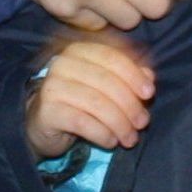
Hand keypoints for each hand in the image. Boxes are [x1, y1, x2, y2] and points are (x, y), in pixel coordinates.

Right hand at [25, 33, 155, 161]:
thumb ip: (126, 77)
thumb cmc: (79, 101)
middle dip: (130, 104)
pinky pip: (83, 122)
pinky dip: (103, 133)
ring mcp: (52, 86)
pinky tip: (111, 142)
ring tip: (130, 138)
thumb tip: (148, 77)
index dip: (133, 75)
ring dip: (120, 123)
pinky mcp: (47, 110)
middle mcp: (63, 63)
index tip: (149, 93)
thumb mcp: (105, 86)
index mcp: (79, 50)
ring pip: (97, 103)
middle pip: (106, 81)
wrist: (43, 123)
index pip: (111, 57)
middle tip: (142, 123)